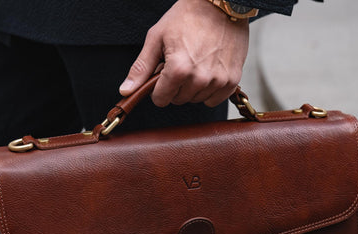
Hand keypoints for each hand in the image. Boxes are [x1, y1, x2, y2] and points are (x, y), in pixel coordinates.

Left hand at [119, 0, 248, 107]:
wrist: (221, 2)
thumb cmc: (187, 16)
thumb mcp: (157, 38)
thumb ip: (141, 68)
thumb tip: (125, 91)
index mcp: (177, 70)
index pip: (161, 100)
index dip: (158, 88)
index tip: (163, 74)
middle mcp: (199, 79)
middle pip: (178, 100)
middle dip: (175, 86)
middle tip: (181, 62)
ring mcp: (217, 80)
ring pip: (195, 100)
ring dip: (193, 88)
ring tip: (197, 62)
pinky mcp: (231, 80)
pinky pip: (214, 100)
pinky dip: (209, 90)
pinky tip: (209, 70)